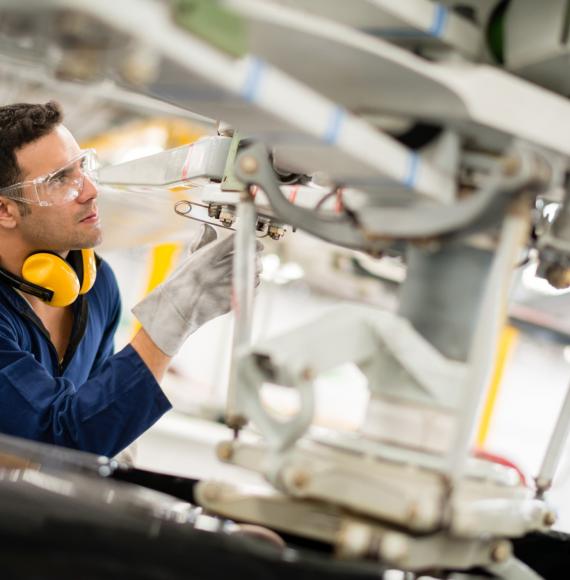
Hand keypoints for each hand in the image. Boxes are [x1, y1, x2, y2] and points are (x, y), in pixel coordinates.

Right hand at [132, 224, 261, 355]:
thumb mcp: (191, 258)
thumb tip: (207, 228)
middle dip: (255, 257)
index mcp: (207, 257)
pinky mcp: (230, 302)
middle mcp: (217, 271)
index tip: (256, 244)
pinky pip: (249, 291)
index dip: (249, 241)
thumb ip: (203, 242)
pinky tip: (241, 285)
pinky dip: (249, 287)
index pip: (235, 241)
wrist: (176, 309)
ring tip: (245, 273)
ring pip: (253, 275)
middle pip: (249, 258)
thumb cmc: (181, 283)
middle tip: (254, 258)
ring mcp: (224, 288)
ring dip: (253, 272)